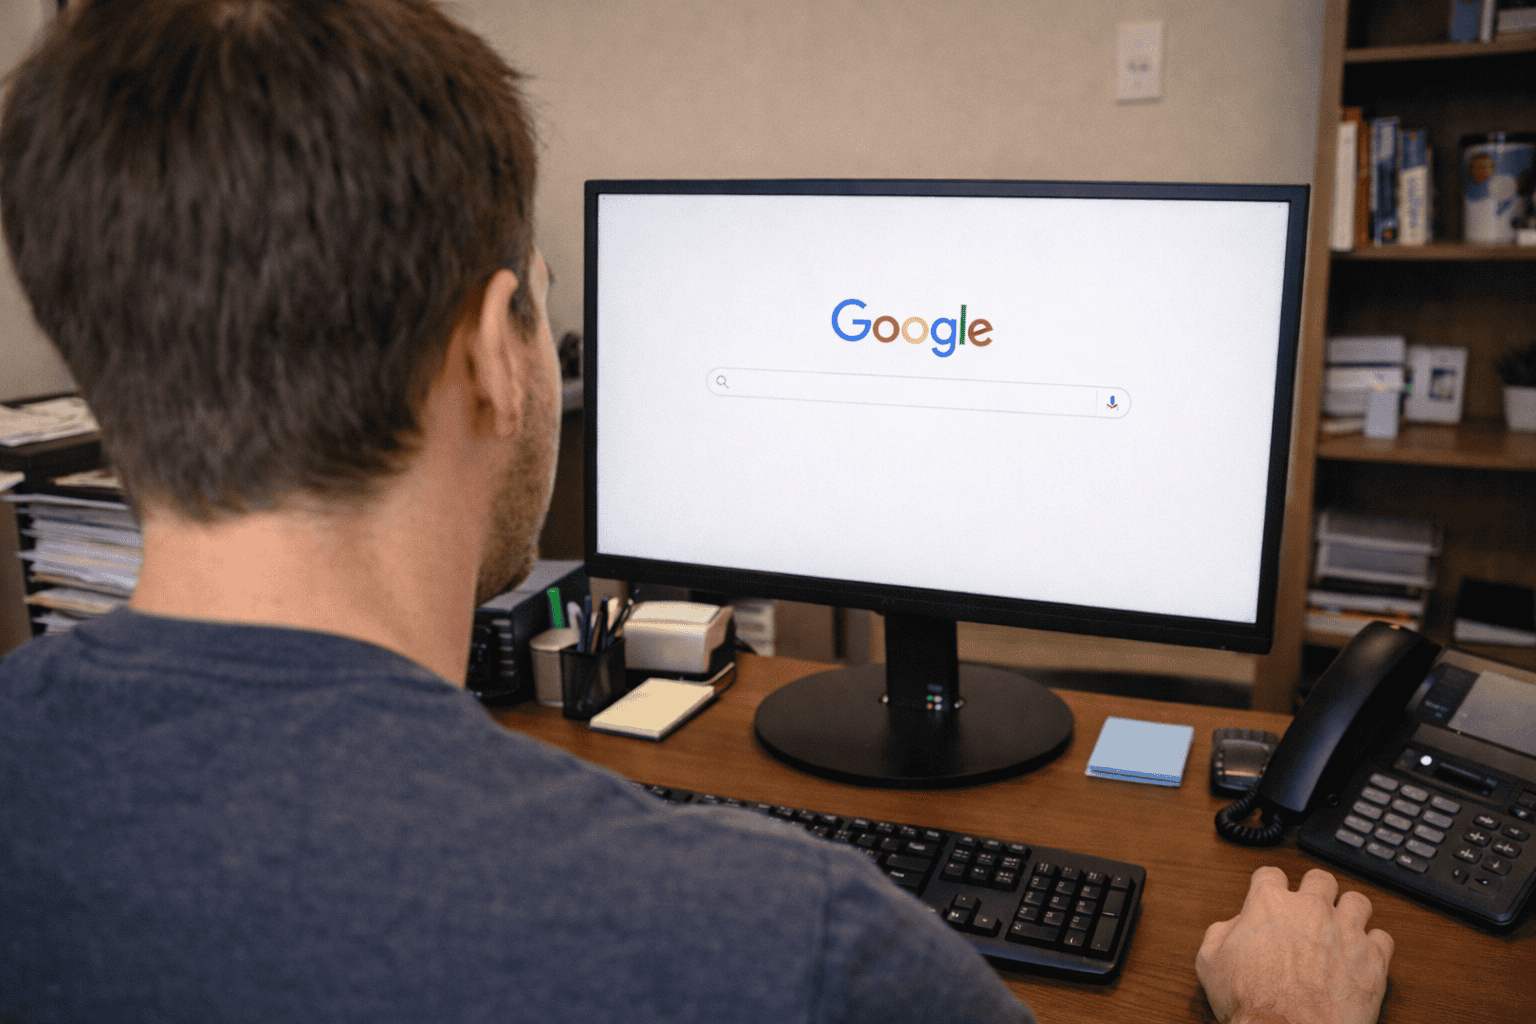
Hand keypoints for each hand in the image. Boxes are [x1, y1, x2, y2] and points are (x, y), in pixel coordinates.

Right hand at [1196, 866, 1393, 1023]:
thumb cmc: (1252, 1003)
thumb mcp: (1210, 963)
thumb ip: (1221, 933)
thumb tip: (1235, 926)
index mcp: (1269, 904)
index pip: (1270, 874)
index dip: (1269, 886)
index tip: (1272, 897)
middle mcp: (1310, 909)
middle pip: (1320, 879)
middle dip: (1315, 891)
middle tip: (1311, 910)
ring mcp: (1345, 931)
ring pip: (1358, 901)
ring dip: (1349, 912)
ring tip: (1342, 929)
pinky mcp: (1372, 959)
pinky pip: (1383, 938)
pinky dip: (1374, 946)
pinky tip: (1362, 956)